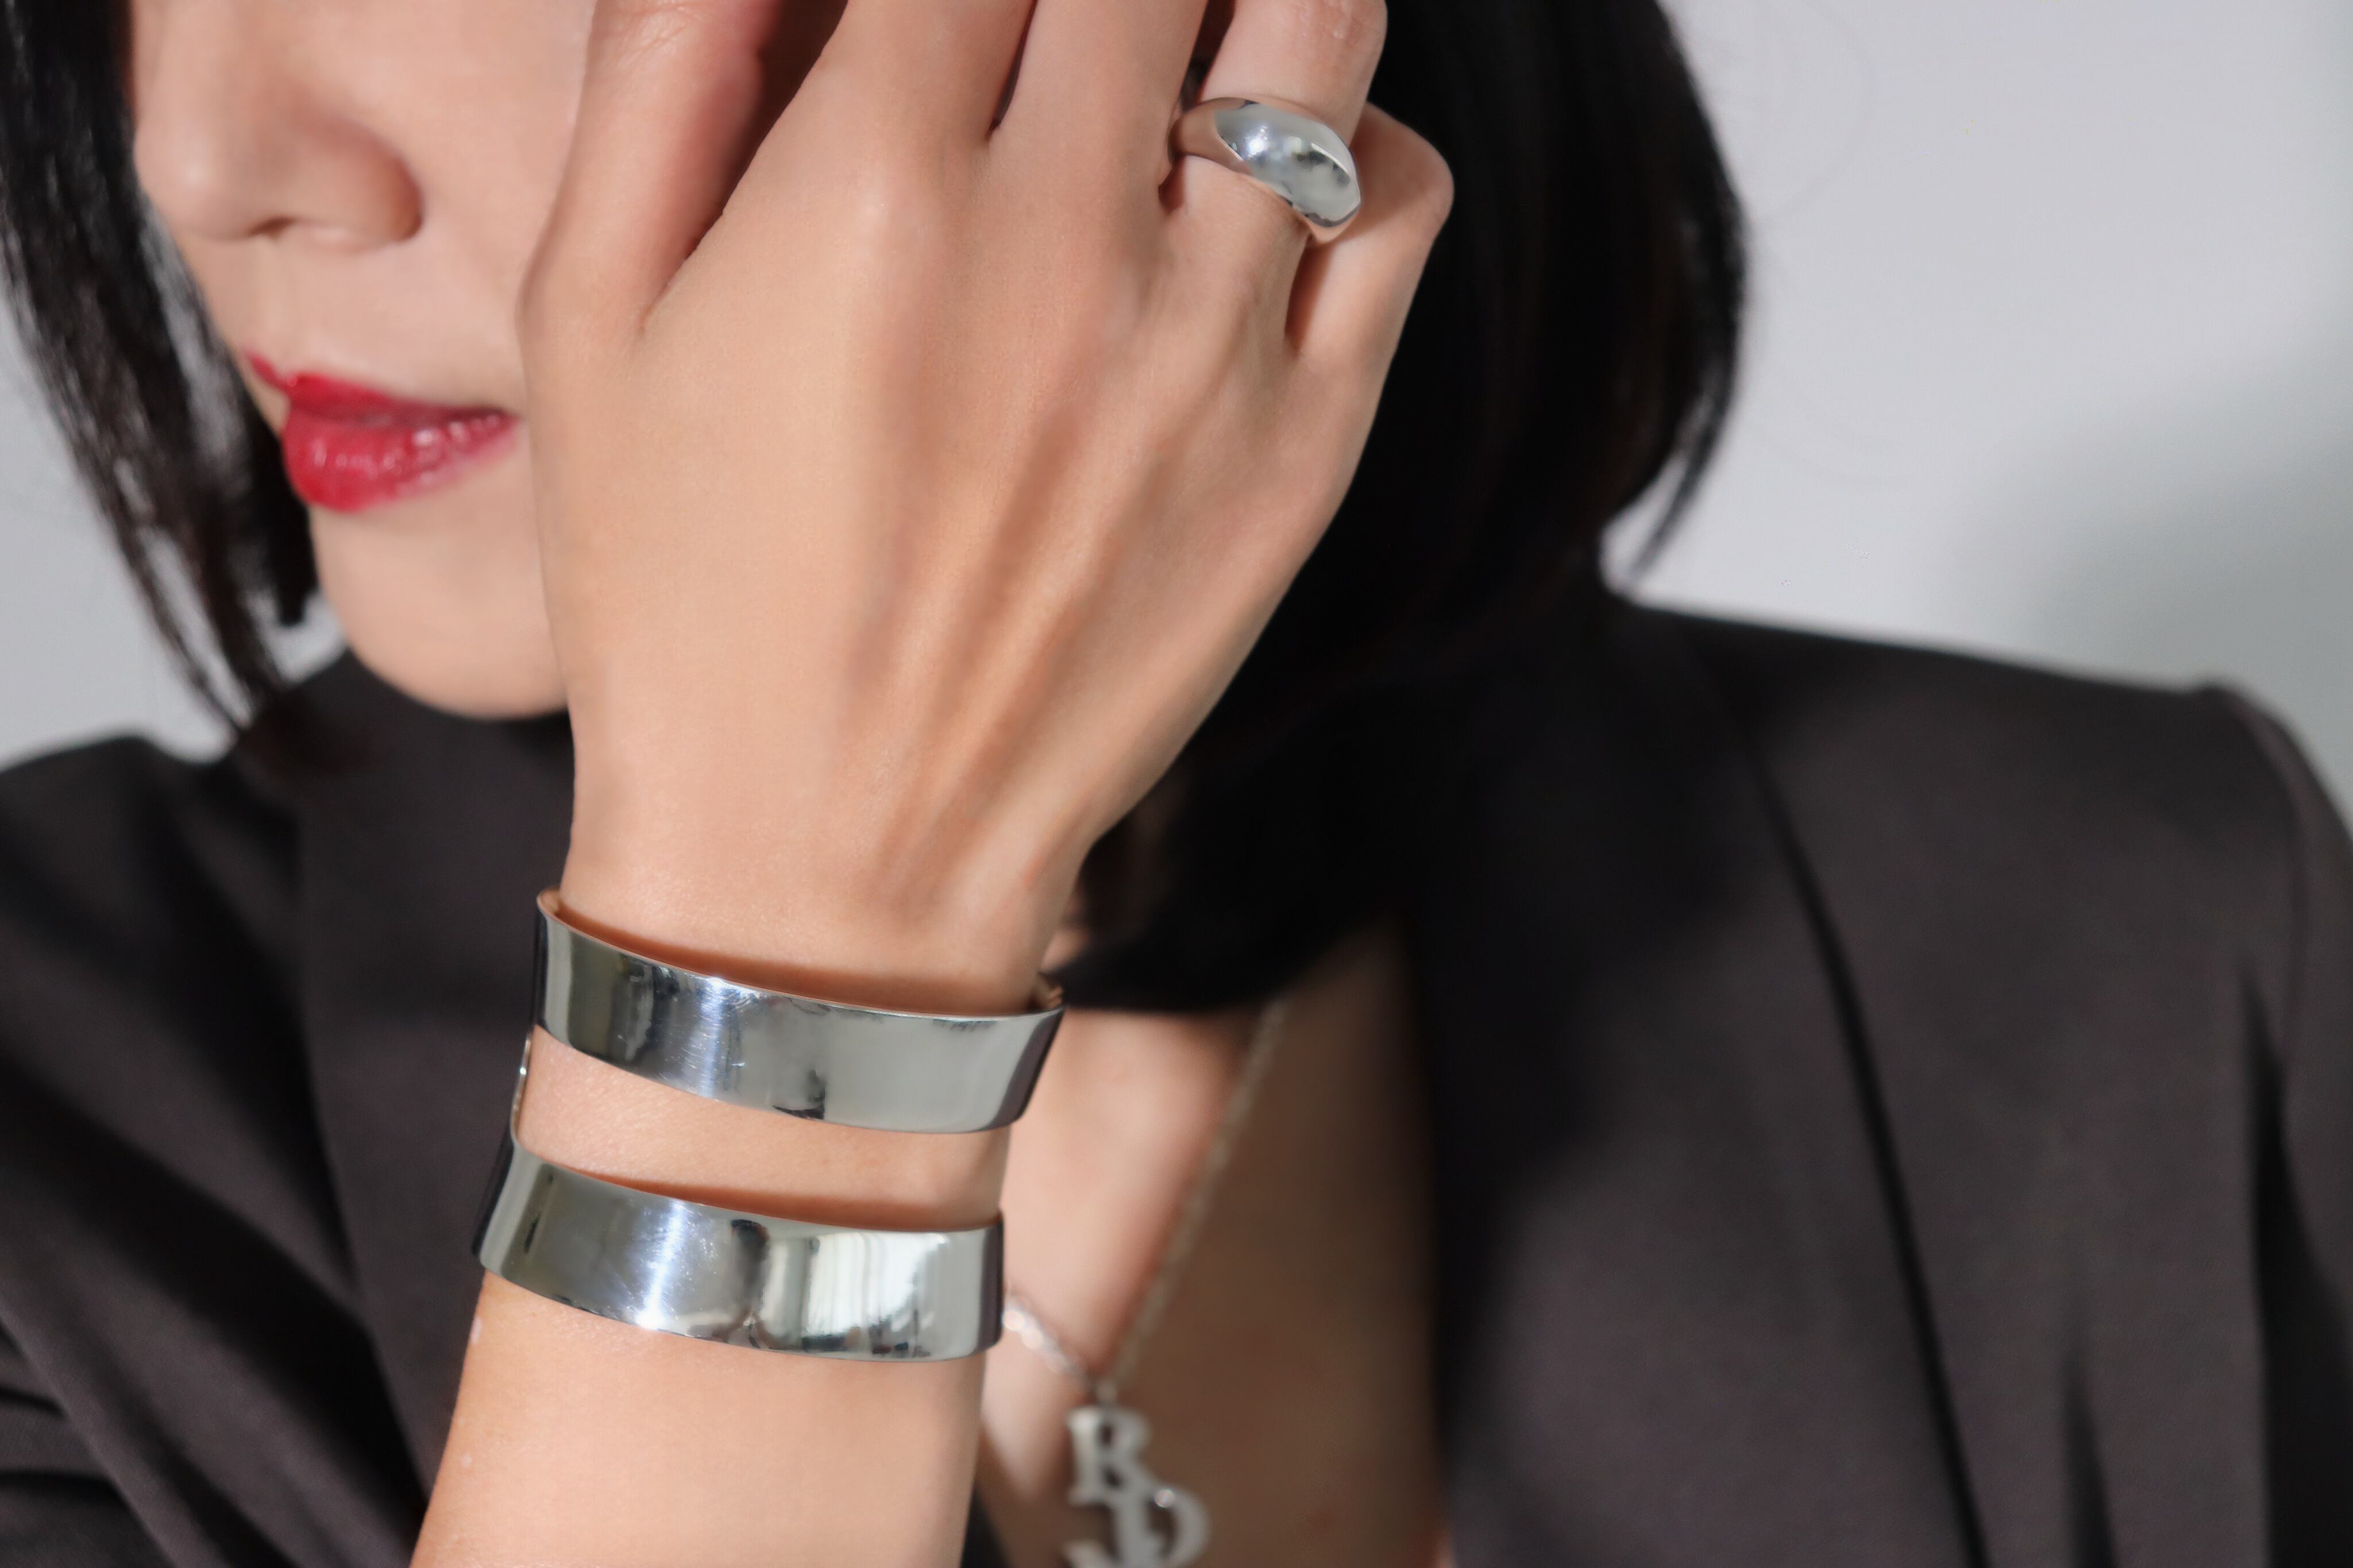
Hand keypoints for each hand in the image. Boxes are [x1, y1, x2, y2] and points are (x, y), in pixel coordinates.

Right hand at [526, 0, 1450, 1011]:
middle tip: (1050, 23)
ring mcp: (1206, 347)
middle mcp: (1060, 244)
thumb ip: (665, 59)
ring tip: (1172, 29)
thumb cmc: (682, 597)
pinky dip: (1357, 132)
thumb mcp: (589, 317)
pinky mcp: (1301, 448)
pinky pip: (1402, 202)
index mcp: (869, 185)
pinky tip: (1269, 161)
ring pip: (1311, 19)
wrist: (826, 859)